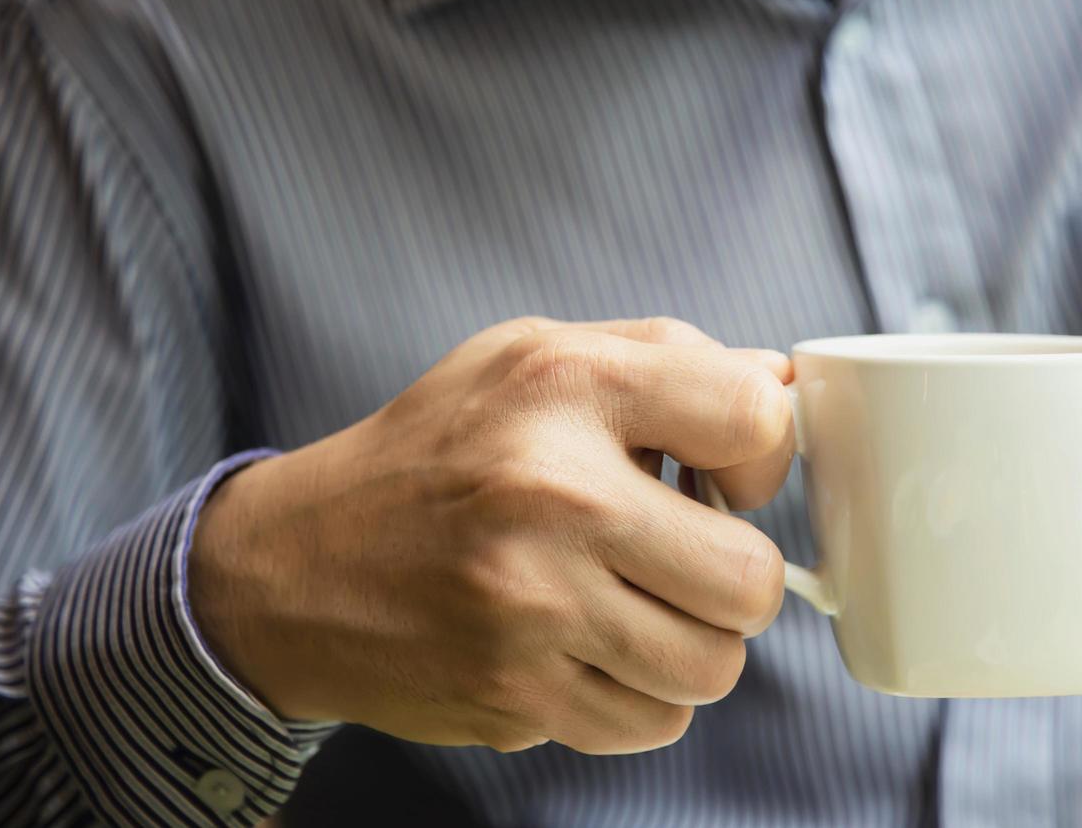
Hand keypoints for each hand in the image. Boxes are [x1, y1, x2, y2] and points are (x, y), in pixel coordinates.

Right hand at [189, 316, 793, 753]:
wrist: (297, 567)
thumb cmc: (436, 449)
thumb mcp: (533, 357)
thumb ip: (664, 357)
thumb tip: (784, 392)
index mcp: (564, 387)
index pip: (754, 419)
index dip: (763, 454)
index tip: (722, 472)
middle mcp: (550, 495)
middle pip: (749, 578)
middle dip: (735, 573)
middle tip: (686, 557)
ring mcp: (531, 609)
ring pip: (714, 668)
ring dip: (693, 643)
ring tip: (635, 604)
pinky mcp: (515, 697)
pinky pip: (652, 724)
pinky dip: (641, 695)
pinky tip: (590, 647)